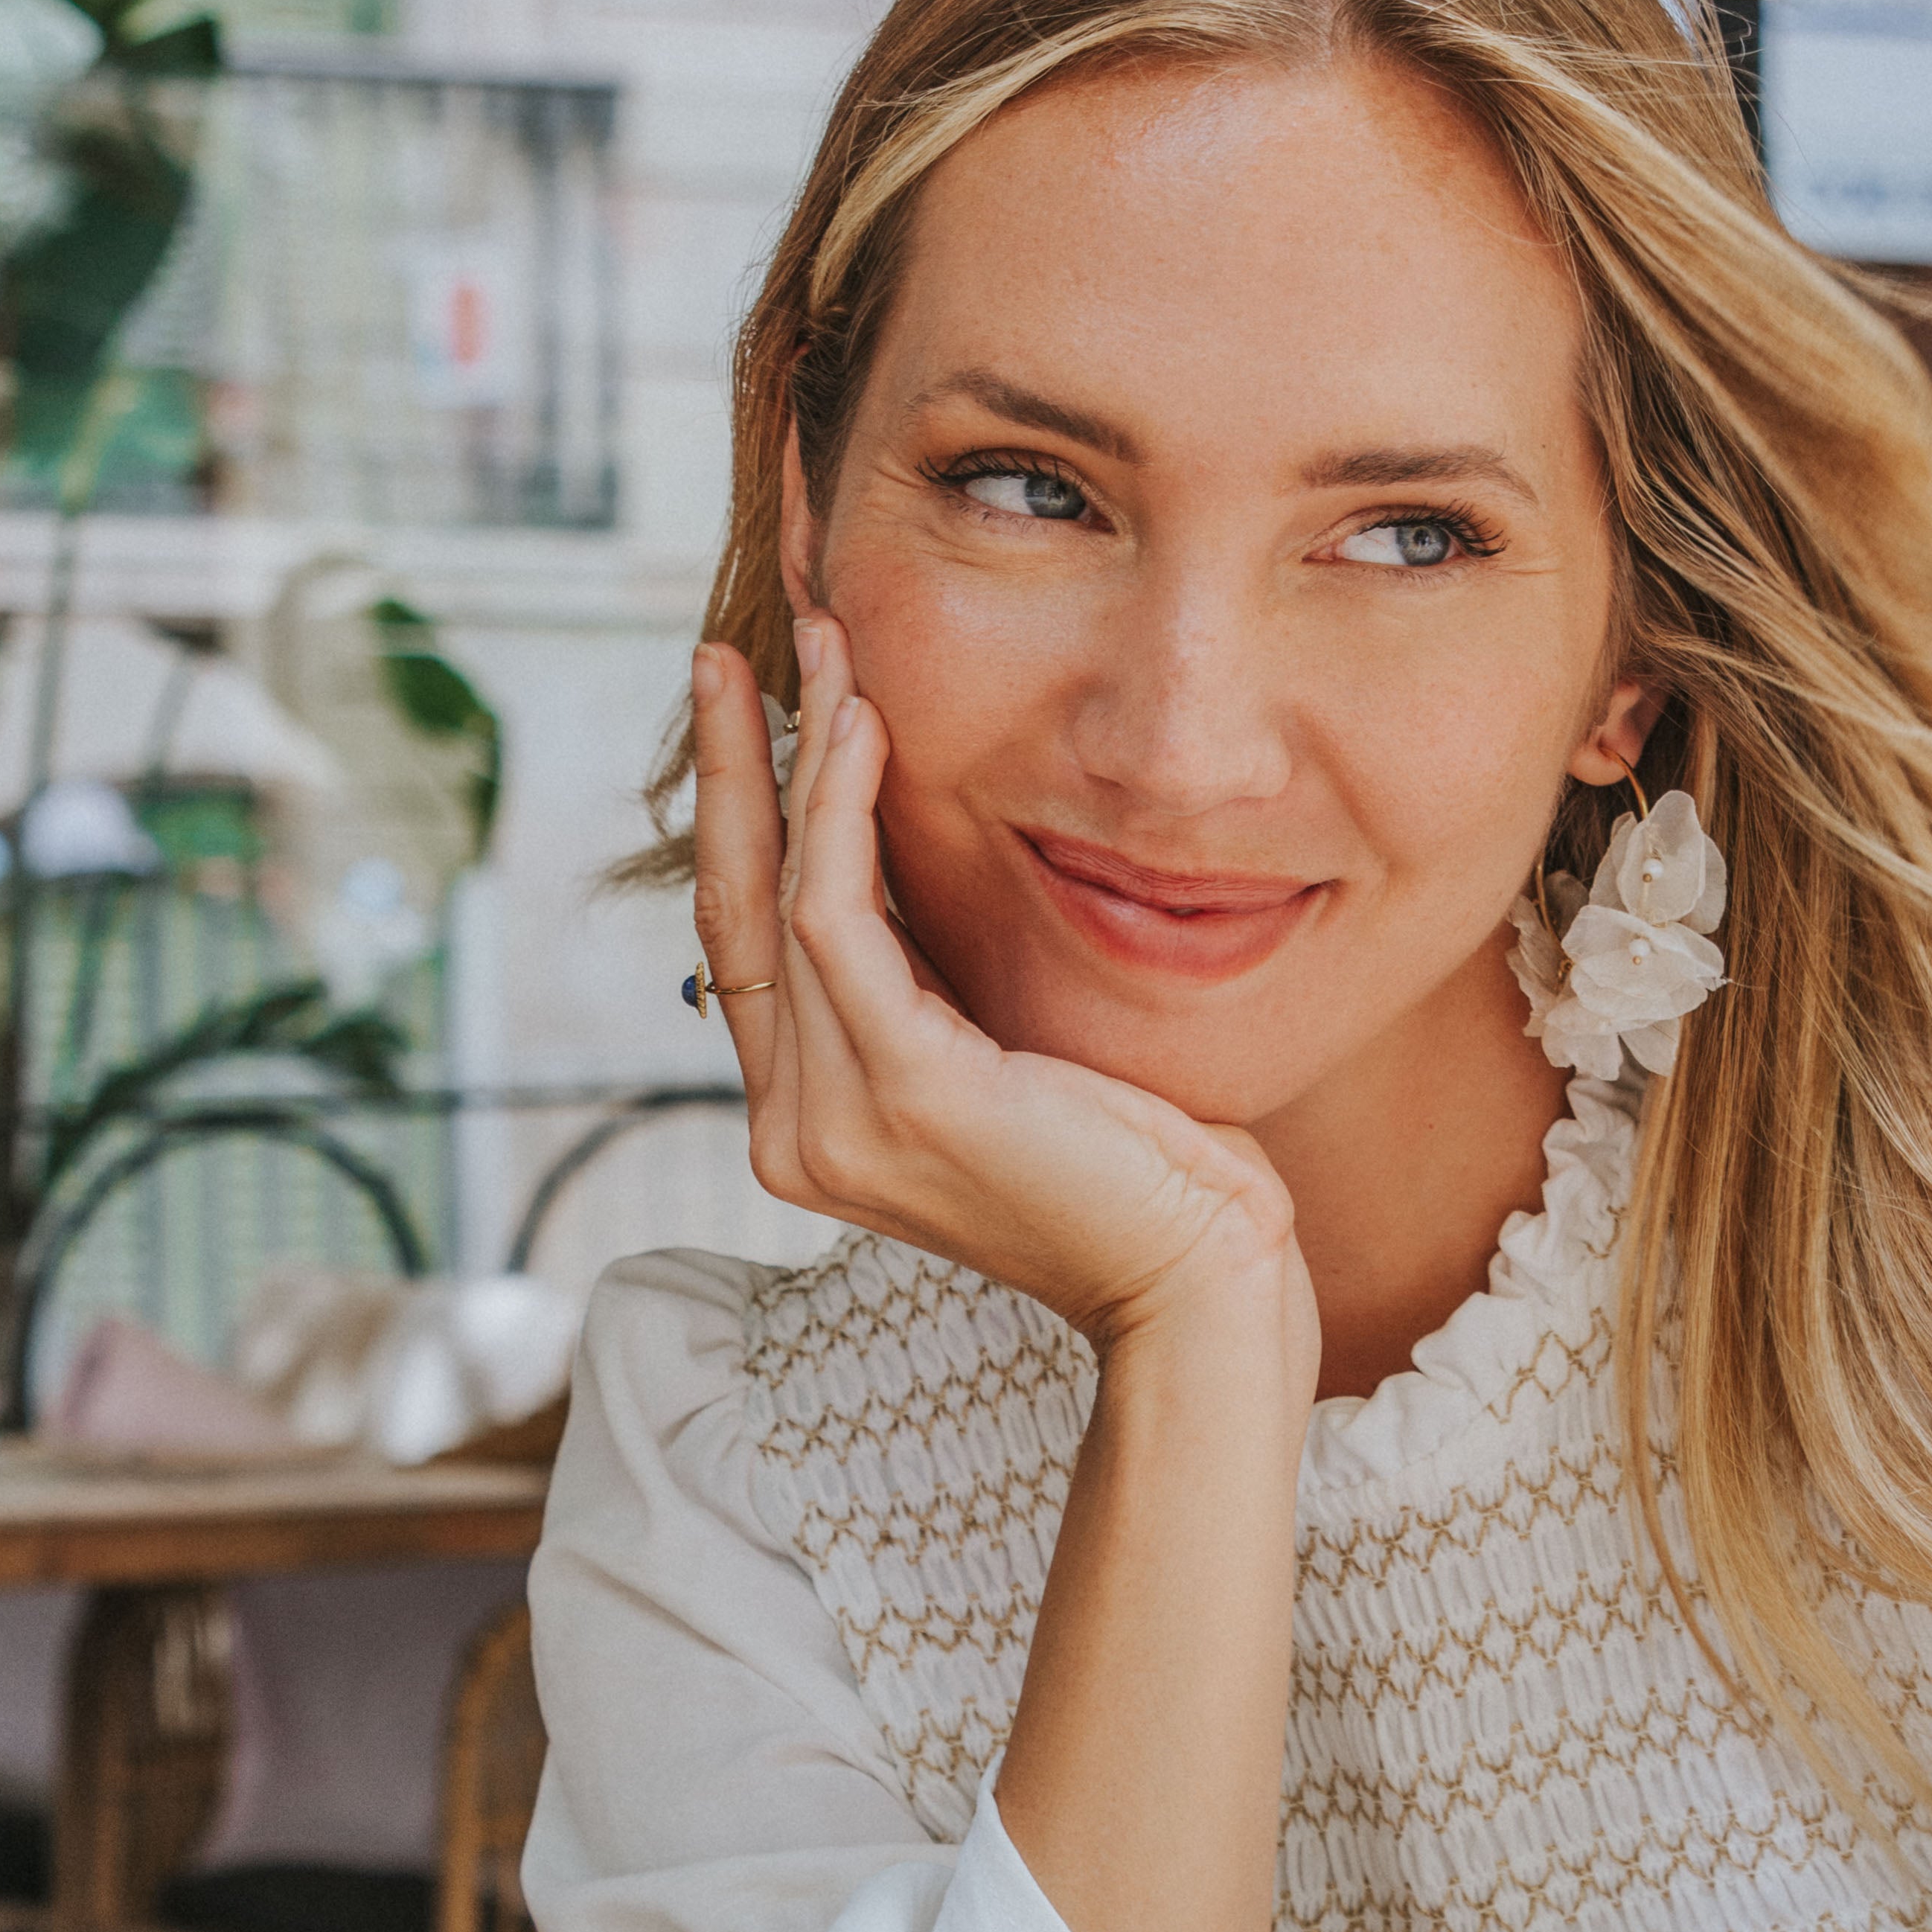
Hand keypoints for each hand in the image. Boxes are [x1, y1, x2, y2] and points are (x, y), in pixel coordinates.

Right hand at [692, 622, 1316, 1383]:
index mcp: (816, 1125)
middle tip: (736, 649)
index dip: (744, 823)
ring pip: (779, 900)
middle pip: (733, 913)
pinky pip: (837, 918)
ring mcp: (836, 1124)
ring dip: (793, 761)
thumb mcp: (1006, 1059)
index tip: (758, 708)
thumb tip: (900, 875)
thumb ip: (933, 992)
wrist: (1198, 1282)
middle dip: (733, 769)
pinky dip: (838, 812)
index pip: (750, 950)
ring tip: (820, 649)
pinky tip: (860, 727)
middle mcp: (799, 1134)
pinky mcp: (904, 1094)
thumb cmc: (1138, 1174)